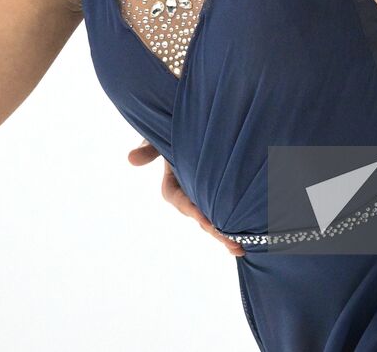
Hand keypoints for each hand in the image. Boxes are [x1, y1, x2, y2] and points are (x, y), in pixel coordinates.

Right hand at [128, 140, 243, 255]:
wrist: (187, 127)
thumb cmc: (170, 133)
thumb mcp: (156, 140)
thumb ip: (148, 150)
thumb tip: (131, 159)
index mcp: (172, 188)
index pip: (181, 201)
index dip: (193, 211)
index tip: (207, 220)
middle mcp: (187, 197)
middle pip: (200, 216)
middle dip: (215, 231)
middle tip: (232, 244)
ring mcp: (202, 198)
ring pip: (213, 219)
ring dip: (225, 234)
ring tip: (240, 249)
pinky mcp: (216, 196)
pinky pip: (223, 211)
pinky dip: (232, 225)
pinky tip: (245, 240)